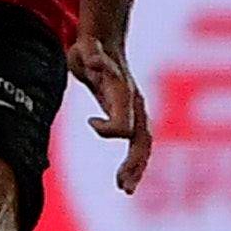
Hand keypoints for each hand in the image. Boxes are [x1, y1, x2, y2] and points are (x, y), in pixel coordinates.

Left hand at [69, 31, 151, 194]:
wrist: (105, 42)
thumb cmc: (92, 48)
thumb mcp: (86, 49)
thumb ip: (91, 56)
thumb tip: (90, 60)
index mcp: (125, 93)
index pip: (126, 123)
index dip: (110, 129)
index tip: (90, 121)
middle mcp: (135, 105)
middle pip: (142, 140)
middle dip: (134, 163)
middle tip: (123, 186)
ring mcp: (136, 111)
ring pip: (144, 146)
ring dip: (137, 168)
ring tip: (126, 189)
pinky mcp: (131, 116)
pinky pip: (139, 144)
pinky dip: (135, 164)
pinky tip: (126, 181)